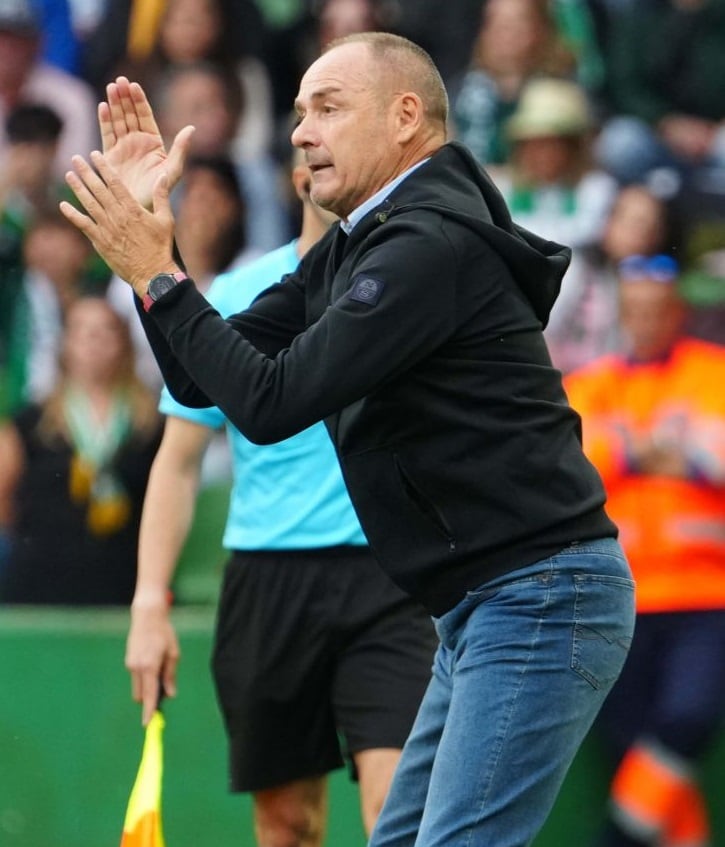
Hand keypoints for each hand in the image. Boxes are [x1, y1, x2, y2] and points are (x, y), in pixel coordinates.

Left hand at [59, 150, 179, 293]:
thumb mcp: (167, 220)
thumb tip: (163, 176)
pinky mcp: (100, 242)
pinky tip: (63, 205)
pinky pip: (83, 225)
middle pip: (98, 189)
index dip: (104, 167)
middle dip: (86, 172)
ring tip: (69, 175)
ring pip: (88, 203)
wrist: (153, 273)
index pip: (115, 183)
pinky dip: (73, 214)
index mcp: (133, 209)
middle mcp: (117, 216)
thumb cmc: (161, 247)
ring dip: (77, 188)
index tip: (94, 155)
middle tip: (76, 159)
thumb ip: (161, 197)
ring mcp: (107, 228)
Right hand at [100, 76, 193, 209]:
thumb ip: (180, 149)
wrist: (140, 209)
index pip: (145, 116)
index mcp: (154, 143)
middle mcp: (138, 142)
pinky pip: (107, 134)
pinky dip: (105, 121)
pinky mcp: (110, 156)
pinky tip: (103, 107)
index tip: (134, 85)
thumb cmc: (160, 192)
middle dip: (125, 98)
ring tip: (111, 87)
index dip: (139, 101)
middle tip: (120, 81)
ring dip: (114, 104)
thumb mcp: (173, 170)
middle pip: (130, 115)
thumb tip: (191, 128)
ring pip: (118, 121)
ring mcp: (123, 148)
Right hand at [125, 598, 179, 725]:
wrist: (147, 616)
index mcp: (149, 667)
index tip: (147, 724)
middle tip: (163, 692)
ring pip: (137, 687)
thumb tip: (170, 695)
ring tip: (160, 672)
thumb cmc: (164, 633)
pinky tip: (154, 664)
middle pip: (140, 696)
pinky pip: (136, 677)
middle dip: (149, 699)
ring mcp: (130, 664)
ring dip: (146, 687)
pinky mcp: (128, 661)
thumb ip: (170, 676)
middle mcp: (136, 668)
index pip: (148, 695)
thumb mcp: (173, 654)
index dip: (148, 711)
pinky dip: (144, 678)